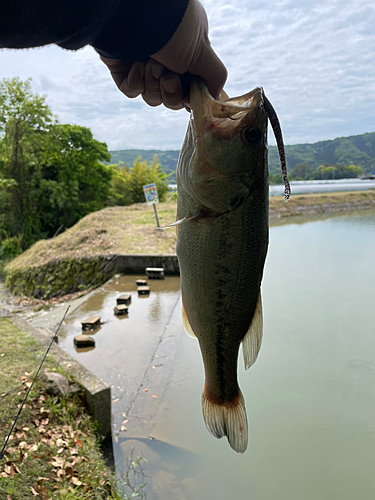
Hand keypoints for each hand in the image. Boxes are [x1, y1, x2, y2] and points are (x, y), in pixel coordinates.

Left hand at [100, 0, 226, 109]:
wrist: (135, 13)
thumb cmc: (173, 28)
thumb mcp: (204, 53)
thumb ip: (215, 76)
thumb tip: (215, 97)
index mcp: (188, 54)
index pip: (190, 89)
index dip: (188, 97)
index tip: (187, 95)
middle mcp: (167, 59)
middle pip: (172, 98)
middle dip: (171, 92)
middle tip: (168, 78)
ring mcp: (144, 64)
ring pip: (152, 97)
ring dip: (153, 85)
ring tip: (152, 64)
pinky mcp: (123, 67)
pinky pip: (131, 90)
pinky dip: (135, 82)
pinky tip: (136, 64)